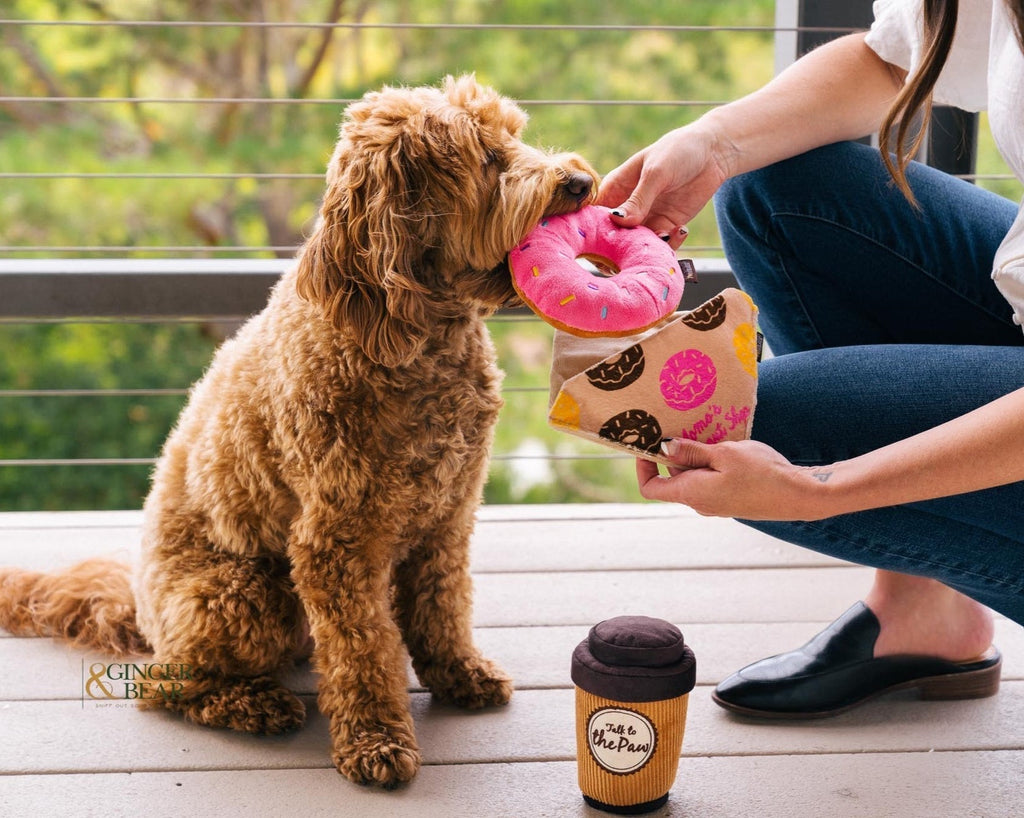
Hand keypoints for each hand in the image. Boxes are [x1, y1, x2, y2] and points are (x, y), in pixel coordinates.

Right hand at [595, 123, 729, 249]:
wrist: (714, 153)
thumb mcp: (656, 172)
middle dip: (620, 248)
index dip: (591, 232)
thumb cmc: (679, 150)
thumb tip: (619, 221)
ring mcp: (645, 219)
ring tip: (666, 234)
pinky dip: (669, 246)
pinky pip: (660, 246)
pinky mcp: (665, 227)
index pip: (593, 215)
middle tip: (638, 247)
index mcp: (614, 189)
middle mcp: (625, 207)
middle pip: (610, 238)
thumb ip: (639, 199)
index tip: (603, 243)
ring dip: (648, 248)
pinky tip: (681, 229)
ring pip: (634, 247)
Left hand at [636, 438, 832, 520]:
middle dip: (673, 454)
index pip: (650, 487)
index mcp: (692, 494)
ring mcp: (716, 503)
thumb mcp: (723, 453)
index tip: (648, 444)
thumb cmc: (762, 472)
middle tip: (679, 426)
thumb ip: (691, 451)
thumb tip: (664, 448)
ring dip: (694, 456)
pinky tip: (724, 445)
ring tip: (706, 433)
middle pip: (672, 479)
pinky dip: (710, 463)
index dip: (643, 466)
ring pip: (693, 477)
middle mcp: (700, 503)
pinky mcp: (731, 500)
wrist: (801, 495)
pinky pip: (710, 480)